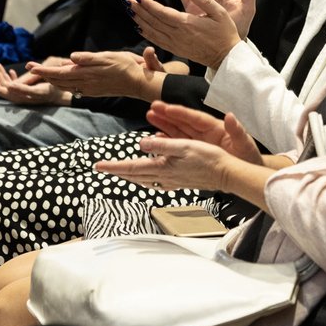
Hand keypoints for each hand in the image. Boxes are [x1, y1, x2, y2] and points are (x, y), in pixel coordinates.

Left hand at [0, 59, 71, 105]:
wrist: (63, 96)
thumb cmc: (55, 90)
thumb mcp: (43, 85)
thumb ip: (27, 84)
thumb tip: (14, 80)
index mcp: (21, 96)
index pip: (2, 89)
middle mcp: (19, 96)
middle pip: (1, 87)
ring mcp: (22, 94)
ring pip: (5, 84)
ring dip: (0, 73)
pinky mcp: (26, 91)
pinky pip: (14, 85)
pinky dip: (9, 77)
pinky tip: (10, 70)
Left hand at [26, 49, 167, 100]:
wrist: (138, 83)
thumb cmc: (125, 66)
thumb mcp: (107, 57)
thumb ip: (88, 58)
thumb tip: (70, 57)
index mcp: (85, 74)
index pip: (58, 72)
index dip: (43, 70)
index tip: (30, 65)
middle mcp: (84, 84)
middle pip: (58, 81)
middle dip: (43, 74)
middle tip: (31, 67)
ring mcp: (89, 89)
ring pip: (64, 86)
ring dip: (52, 80)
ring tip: (43, 73)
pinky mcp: (94, 91)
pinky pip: (73, 88)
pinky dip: (63, 84)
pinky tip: (64, 80)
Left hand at [94, 108, 257, 191]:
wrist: (227, 174)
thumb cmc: (209, 158)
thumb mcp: (184, 146)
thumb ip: (162, 145)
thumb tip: (142, 143)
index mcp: (163, 167)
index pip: (132, 167)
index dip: (114, 167)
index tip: (98, 166)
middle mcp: (165, 177)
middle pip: (136, 176)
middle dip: (119, 172)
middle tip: (105, 169)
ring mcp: (173, 181)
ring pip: (145, 180)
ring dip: (132, 176)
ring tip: (122, 172)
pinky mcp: (181, 181)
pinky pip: (157, 181)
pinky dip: (147, 178)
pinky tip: (151, 177)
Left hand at [128, 0, 252, 68]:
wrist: (226, 57)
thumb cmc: (225, 33)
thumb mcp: (220, 12)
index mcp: (187, 24)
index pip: (162, 12)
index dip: (148, 4)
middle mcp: (178, 34)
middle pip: (153, 21)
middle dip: (139, 10)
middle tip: (128, 1)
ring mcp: (176, 43)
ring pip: (152, 31)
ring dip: (140, 21)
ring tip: (130, 11)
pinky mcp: (176, 49)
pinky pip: (157, 41)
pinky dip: (146, 33)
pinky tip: (140, 27)